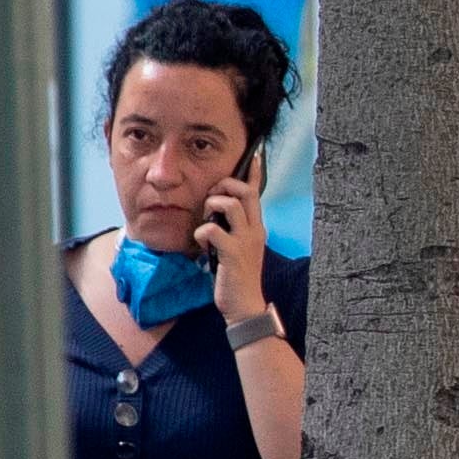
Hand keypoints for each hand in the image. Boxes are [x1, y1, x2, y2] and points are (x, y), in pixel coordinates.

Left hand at [198, 151, 267, 321]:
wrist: (244, 304)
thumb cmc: (236, 275)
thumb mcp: (238, 247)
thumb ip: (231, 229)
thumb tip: (215, 213)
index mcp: (256, 227)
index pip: (257, 193)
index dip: (255, 173)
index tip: (256, 155)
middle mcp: (254, 230)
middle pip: (245, 192)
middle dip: (225, 186)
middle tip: (212, 196)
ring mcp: (245, 241)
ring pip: (231, 205)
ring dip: (212, 205)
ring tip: (206, 219)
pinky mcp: (233, 253)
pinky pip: (212, 230)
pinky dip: (202, 233)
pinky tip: (201, 244)